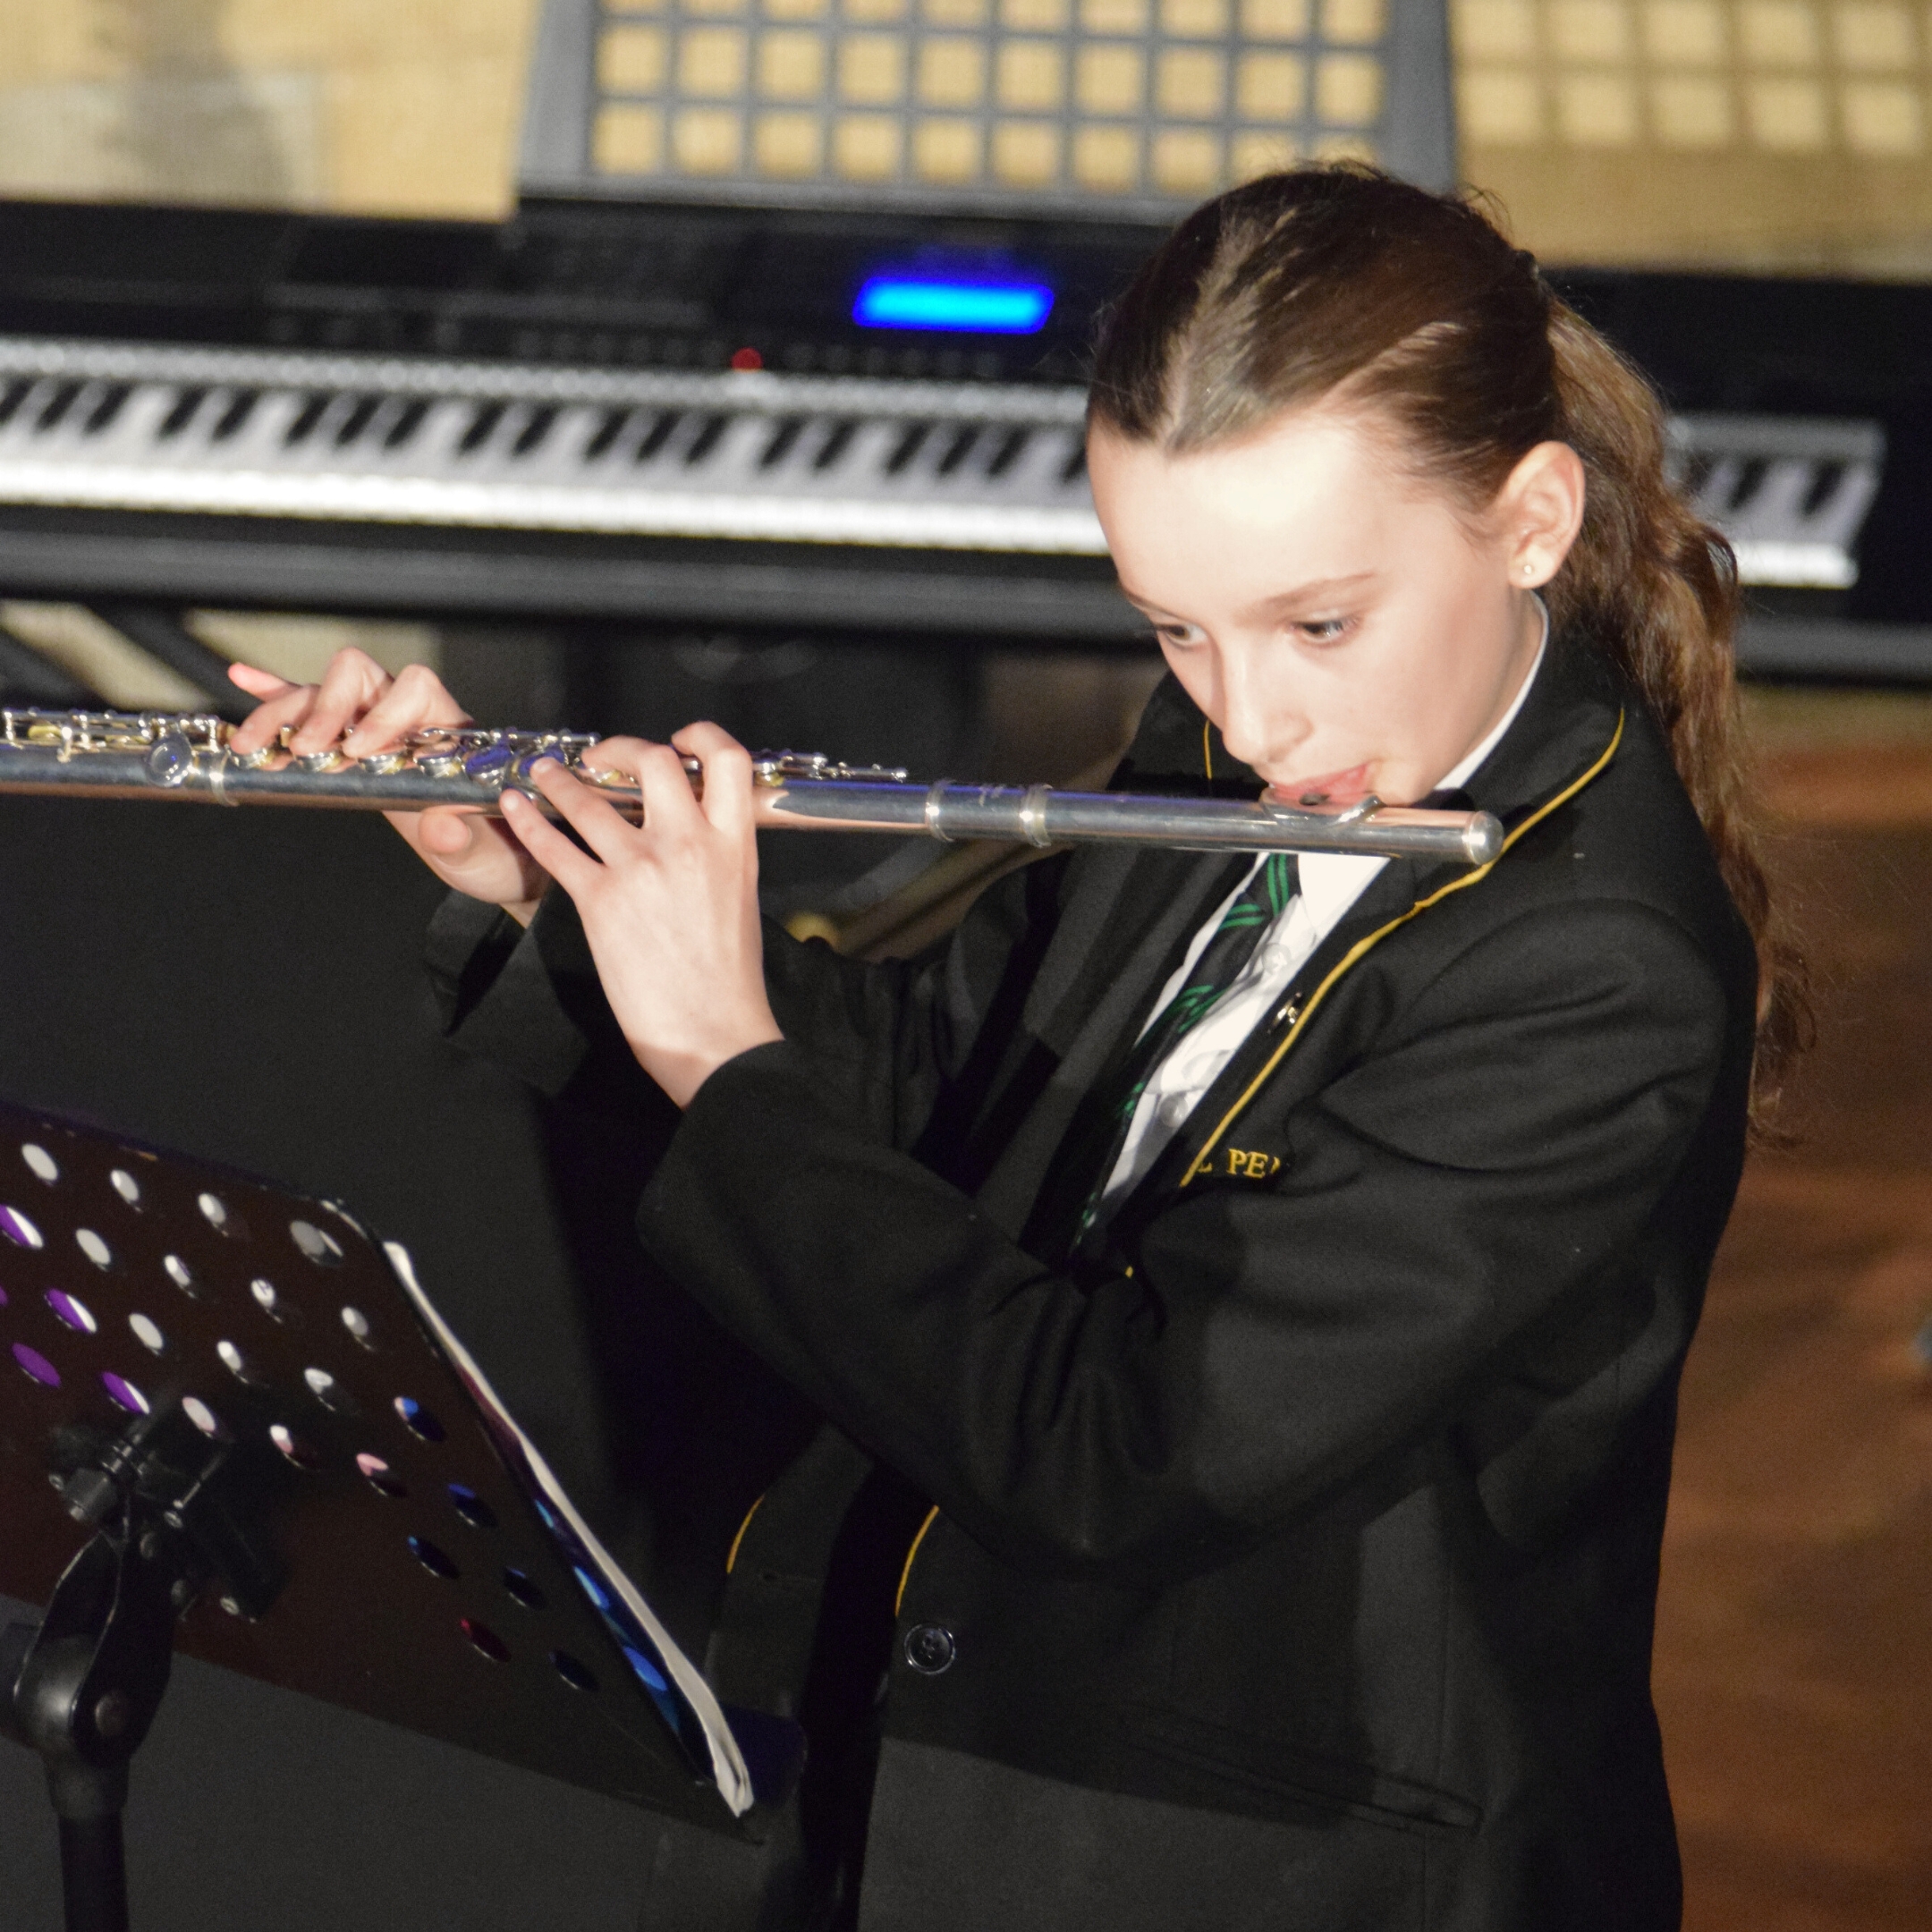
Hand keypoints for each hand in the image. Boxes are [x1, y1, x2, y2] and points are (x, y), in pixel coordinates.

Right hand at [227, 650, 549, 919]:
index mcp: (449, 731)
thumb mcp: (484, 853)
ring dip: (286, 712)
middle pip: (360, 677)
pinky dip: (277, 695)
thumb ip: (465, 838)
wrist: (497, 866)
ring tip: (253, 744)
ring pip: (325, 694)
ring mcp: (375, 731)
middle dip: (326, 706)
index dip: (385, 711)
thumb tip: (441, 825)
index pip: (416, 688)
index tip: (361, 750)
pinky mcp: (350, 750)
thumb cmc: (497, 851)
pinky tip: (244, 682)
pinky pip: (310, 712)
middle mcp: (410, 720)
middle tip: (305, 749)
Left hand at [496, 722, 781, 1106]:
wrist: (714, 1030)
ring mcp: (641, 869)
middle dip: (620, 748)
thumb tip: (695, 829)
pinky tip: (514, 807)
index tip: (678, 740)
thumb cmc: (730, 977)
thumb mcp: (741, 896)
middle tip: (603, 757)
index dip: (699, 737)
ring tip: (544, 771)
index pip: (726, 760)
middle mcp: (689, 844)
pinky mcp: (600, 901)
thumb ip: (719, 853)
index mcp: (734, 844)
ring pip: (590, 799)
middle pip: (651, 761)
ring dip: (559, 778)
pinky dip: (528, 821)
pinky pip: (555, 847)